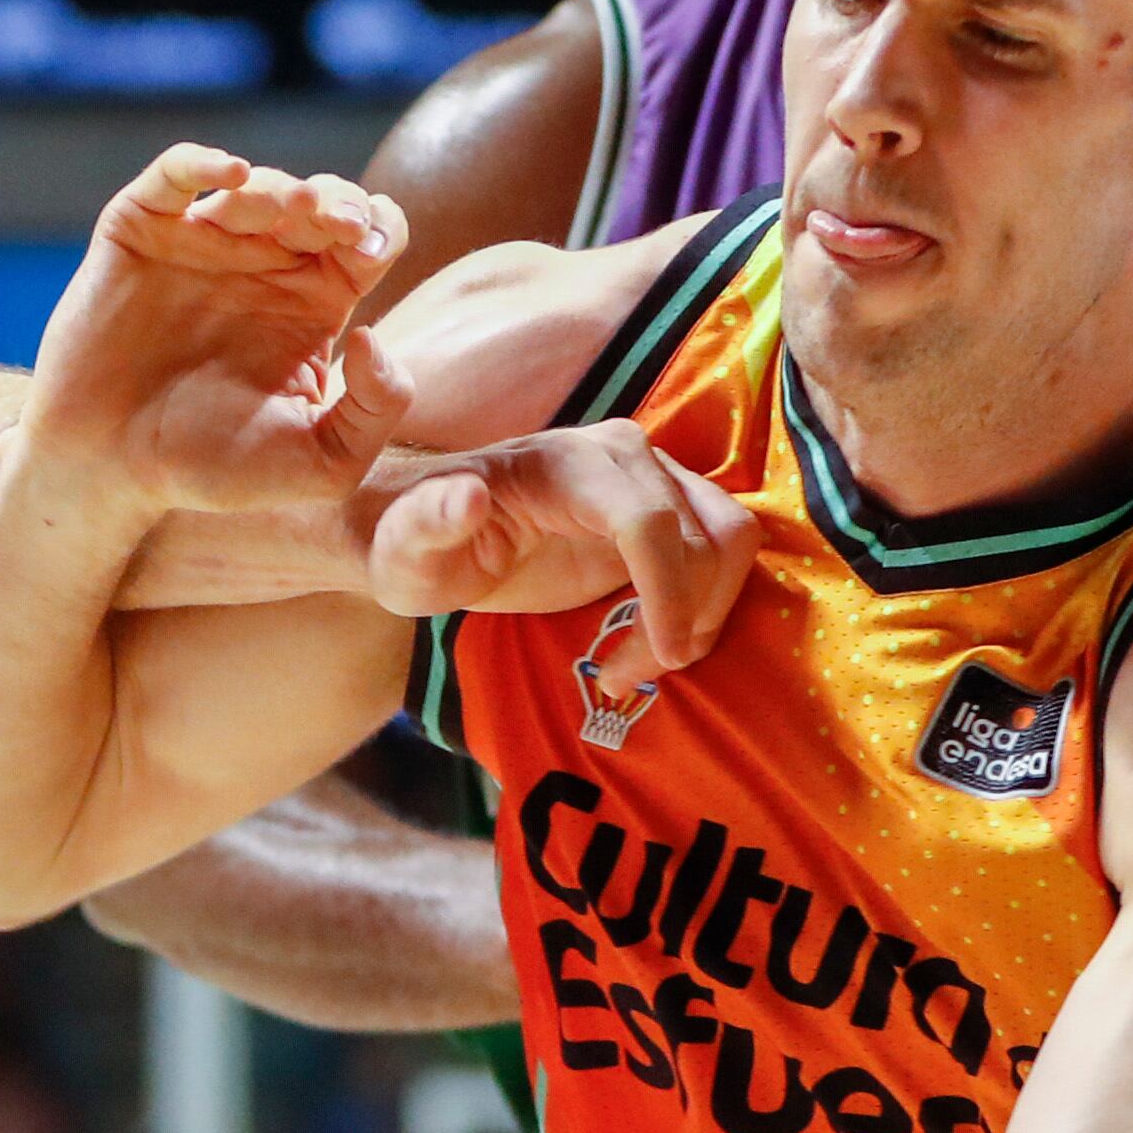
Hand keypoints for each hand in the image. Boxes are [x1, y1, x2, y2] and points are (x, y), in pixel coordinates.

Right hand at [24, 147, 411, 514]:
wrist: (108, 469)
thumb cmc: (211, 469)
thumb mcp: (321, 463)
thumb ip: (375, 409)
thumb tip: (373, 333)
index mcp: (312, 302)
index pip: (368, 238)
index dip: (378, 229)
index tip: (369, 252)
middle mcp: (263, 263)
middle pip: (320, 199)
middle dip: (336, 199)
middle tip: (336, 222)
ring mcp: (201, 242)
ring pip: (255, 185)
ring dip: (279, 188)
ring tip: (289, 211)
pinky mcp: (142, 231)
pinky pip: (173, 175)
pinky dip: (201, 160)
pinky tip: (232, 173)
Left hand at [356, 418, 758, 683]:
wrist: (429, 536)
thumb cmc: (414, 545)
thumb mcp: (404, 547)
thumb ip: (428, 522)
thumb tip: (469, 497)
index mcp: (563, 462)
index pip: (647, 517)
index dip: (668, 587)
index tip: (663, 655)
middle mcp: (620, 455)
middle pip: (703, 534)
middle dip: (679, 617)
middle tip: (618, 677)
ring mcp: (651, 477)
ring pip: (729, 540)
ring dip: (701, 615)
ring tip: (633, 665)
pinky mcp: (666, 510)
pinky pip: (721, 553)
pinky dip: (702, 607)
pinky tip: (648, 646)